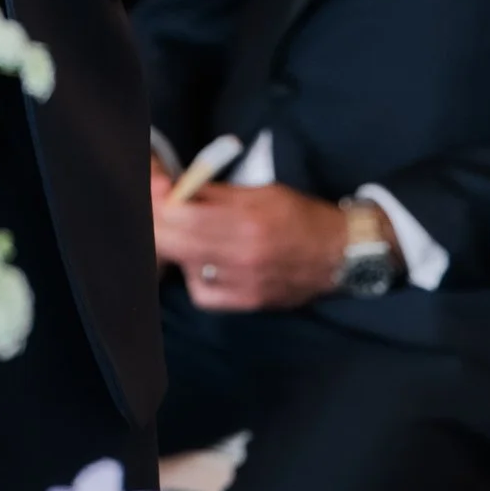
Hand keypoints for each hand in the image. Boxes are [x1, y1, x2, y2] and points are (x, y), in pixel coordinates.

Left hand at [153, 177, 356, 311]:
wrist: (338, 254)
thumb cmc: (299, 215)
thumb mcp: (261, 192)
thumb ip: (217, 193)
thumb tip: (175, 188)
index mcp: (248, 219)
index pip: (185, 213)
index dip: (161, 201)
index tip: (152, 191)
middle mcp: (243, 254)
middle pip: (178, 241)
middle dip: (158, 224)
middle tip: (152, 212)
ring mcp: (244, 283)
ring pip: (186, 267)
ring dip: (174, 249)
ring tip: (176, 234)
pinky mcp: (247, 302)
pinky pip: (203, 293)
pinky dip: (194, 277)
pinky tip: (199, 263)